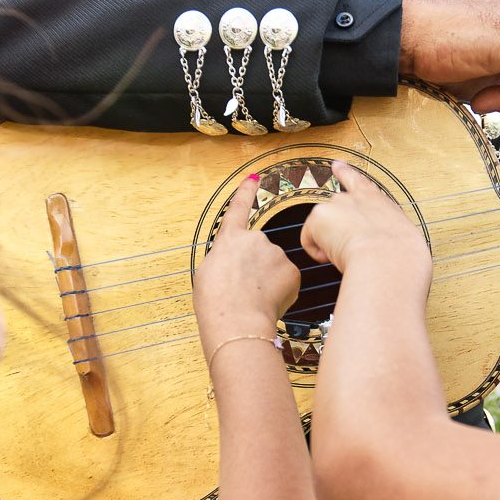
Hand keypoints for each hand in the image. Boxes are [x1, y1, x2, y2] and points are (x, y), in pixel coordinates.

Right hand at [194, 176, 299, 346]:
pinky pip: (287, 280)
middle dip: (256, 268)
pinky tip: (268, 302)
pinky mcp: (291, 270)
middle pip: (259, 252)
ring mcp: (275, 253)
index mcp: (229, 239)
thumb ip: (225, 259)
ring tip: (253, 299)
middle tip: (244, 290)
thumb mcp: (207, 273)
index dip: (246, 192)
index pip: (239, 209)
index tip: (254, 179)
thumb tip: (234, 263)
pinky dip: (280, 291)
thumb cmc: (217, 302)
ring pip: (274, 268)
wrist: (236, 320)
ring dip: (267, 281)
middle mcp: (254, 239)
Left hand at [301, 163, 429, 281]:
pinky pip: (309, 241)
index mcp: (377, 201)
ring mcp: (336, 203)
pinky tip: (332, 257)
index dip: (345, 172)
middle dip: (334, 227)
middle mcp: (355, 198)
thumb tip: (378, 245)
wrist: (387, 257)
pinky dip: (318, 253)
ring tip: (349, 254)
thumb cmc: (399, 255)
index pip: (358, 181)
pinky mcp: (319, 215)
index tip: (336, 165)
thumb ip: (384, 234)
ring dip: (330, 243)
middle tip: (347, 247)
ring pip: (322, 228)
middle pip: (334, 208)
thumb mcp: (399, 238)